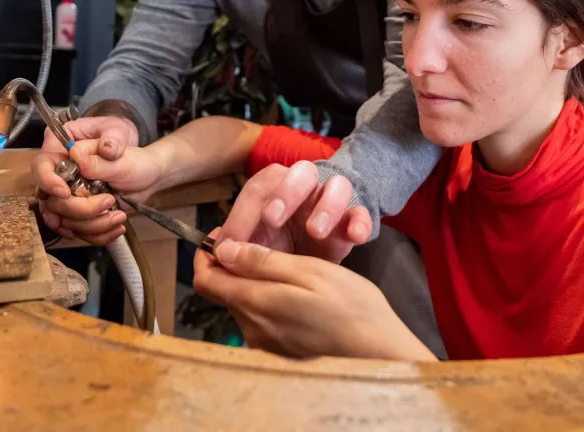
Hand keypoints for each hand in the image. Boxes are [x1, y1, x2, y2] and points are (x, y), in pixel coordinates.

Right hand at [31, 115, 139, 244]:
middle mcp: (63, 178)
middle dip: (81, 209)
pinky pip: (79, 232)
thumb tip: (75, 154)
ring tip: (119, 216)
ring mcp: (70, 199)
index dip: (47, 181)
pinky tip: (117, 227)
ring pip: (65, 221)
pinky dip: (98, 234)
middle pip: (52, 201)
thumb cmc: (135, 160)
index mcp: (67, 153)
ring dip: (94, 224)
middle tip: (109, 201)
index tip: (65, 192)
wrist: (149, 179)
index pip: (41, 165)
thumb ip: (97, 158)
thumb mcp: (120, 155)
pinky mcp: (80, 216)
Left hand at [193, 233, 434, 360]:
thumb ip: (262, 262)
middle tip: (262, 242)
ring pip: (242, 302)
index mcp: (256, 303)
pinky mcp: (279, 350)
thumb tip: (223, 251)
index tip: (225, 233)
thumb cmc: (349, 305)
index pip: (205, 280)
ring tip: (284, 263)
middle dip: (233, 264)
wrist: (378, 350)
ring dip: (252, 280)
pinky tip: (295, 289)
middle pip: (223, 290)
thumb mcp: (309, 270)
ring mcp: (265, 342)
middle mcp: (252, 327)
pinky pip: (260, 318)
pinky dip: (268, 298)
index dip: (207, 253)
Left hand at [219, 161, 371, 262]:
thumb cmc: (281, 256)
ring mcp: (333, 202)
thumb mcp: (256, 254)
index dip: (242, 213)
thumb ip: (238, 249)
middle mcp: (306, 189)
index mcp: (276, 192)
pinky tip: (355, 236)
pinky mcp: (353, 221)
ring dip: (325, 206)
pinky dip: (360, 221)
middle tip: (271, 219)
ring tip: (315, 232)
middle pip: (300, 172)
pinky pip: (362, 213)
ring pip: (336, 186)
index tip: (232, 244)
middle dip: (285, 193)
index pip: (258, 188)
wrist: (317, 278)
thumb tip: (214, 249)